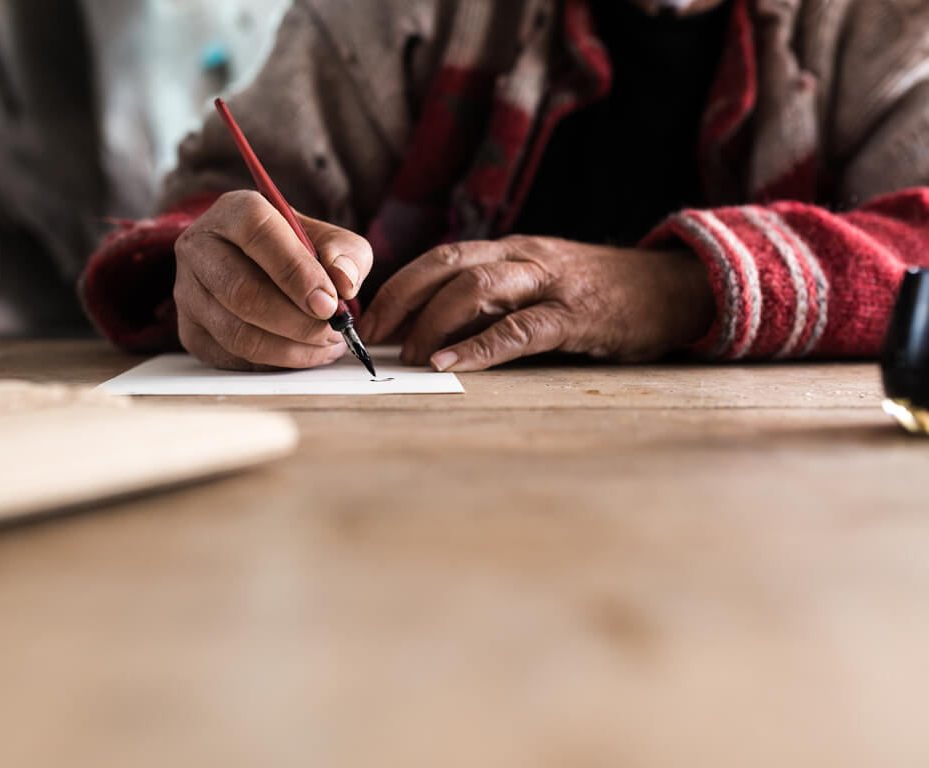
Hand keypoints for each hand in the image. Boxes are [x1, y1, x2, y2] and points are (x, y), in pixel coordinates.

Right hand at [174, 190, 372, 369]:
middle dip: (298, 322)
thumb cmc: (295, 250)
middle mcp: (200, 248)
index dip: (297, 273)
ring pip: (237, 333)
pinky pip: (232, 357)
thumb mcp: (328, 239)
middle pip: (243, 293)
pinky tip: (302, 353)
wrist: (256, 266)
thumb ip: (346, 254)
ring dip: (290, 349)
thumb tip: (344, 283)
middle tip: (333, 331)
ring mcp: (187, 291)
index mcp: (234, 212)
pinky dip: (274, 363)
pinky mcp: (190, 330)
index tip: (329, 303)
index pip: (259, 234)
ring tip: (325, 345)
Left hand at [357, 236, 714, 370]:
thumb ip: (495, 301)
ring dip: (433, 322)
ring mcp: (550, 282)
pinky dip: (480, 347)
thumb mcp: (540, 286)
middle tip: (374, 337)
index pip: (440, 257)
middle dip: (401, 299)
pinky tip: (451, 363)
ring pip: (476, 287)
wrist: (672, 288)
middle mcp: (523, 257)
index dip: (399, 286)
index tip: (370, 318)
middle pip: (446, 265)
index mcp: (510, 250)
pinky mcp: (576, 315)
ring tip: (409, 356)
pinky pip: (520, 328)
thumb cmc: (598, 294)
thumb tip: (434, 331)